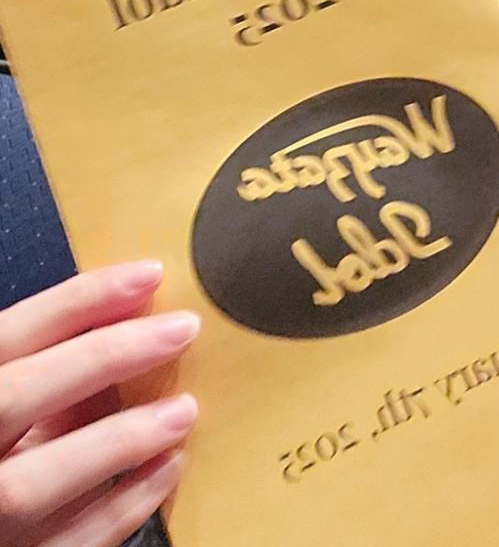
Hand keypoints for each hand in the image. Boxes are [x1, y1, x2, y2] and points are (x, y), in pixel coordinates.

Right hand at [0, 262, 199, 546]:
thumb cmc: (8, 432)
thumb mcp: (11, 389)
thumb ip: (45, 373)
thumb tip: (124, 335)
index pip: (8, 337)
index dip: (76, 302)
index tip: (148, 275)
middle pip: (19, 396)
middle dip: (105, 356)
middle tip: (183, 329)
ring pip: (35, 482)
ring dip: (118, 441)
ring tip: (185, 409)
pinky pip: (68, 545)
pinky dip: (122, 507)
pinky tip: (169, 467)